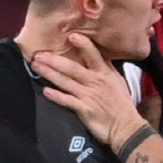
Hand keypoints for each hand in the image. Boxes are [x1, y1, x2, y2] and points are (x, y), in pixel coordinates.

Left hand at [30, 33, 145, 147]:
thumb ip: (106, 68)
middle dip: (54, 60)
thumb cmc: (121, 103)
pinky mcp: (84, 109)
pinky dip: (56, 96)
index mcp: (104, 73)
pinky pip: (67, 101)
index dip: (83, 44)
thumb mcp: (117, 81)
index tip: (71, 35)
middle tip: (38, 54)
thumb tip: (98, 54)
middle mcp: (95, 82)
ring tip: (36, 66)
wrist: (126, 127)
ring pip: (65, 82)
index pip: (93, 55)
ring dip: (49, 74)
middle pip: (72, 68)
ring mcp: (88, 95)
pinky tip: (45, 91)